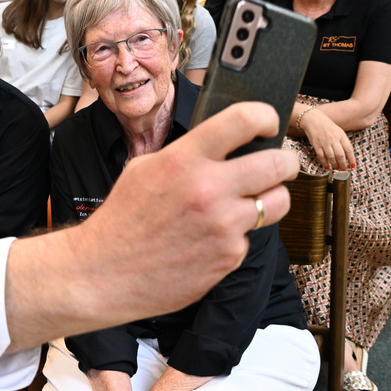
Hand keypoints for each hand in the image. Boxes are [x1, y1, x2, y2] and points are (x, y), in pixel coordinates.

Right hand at [4, 103, 296, 351]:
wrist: (105, 272)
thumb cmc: (122, 220)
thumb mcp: (144, 169)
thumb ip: (186, 154)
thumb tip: (223, 144)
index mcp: (185, 160)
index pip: (244, 120)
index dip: (266, 117)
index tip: (268, 124)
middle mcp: (210, 189)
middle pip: (279, 164)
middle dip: (285, 162)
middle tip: (278, 165)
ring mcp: (224, 226)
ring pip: (278, 202)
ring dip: (269, 199)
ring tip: (250, 201)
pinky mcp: (229, 257)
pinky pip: (250, 237)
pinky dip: (236, 236)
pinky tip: (209, 239)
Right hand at [299, 107, 354, 170]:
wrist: (313, 119)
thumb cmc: (327, 125)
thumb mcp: (338, 131)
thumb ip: (343, 141)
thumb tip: (347, 154)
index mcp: (341, 135)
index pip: (349, 150)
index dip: (351, 159)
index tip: (353, 166)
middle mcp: (334, 139)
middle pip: (340, 155)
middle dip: (343, 164)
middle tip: (344, 170)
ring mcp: (324, 142)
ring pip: (331, 157)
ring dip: (335, 164)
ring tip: (336, 168)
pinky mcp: (316, 145)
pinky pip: (321, 156)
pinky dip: (325, 162)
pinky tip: (327, 166)